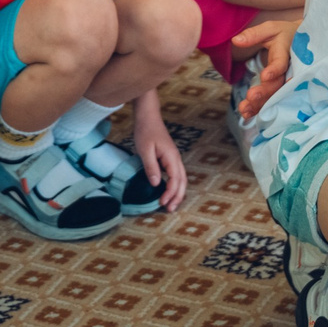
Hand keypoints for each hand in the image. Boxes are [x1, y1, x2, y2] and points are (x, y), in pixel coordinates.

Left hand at [131, 94, 188, 211]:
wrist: (148, 116)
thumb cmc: (146, 131)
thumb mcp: (145, 150)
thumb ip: (151, 167)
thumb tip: (155, 184)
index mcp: (171, 157)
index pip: (175, 179)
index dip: (170, 193)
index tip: (162, 203)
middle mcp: (176, 159)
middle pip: (182, 181)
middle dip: (177, 197)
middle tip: (170, 210)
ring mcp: (174, 158)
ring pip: (181, 179)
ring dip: (177, 192)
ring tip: (170, 204)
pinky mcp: (169, 158)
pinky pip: (176, 175)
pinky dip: (174, 185)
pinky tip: (167, 191)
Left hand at [230, 18, 295, 121]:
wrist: (303, 42)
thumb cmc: (284, 35)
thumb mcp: (270, 29)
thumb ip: (254, 35)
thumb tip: (236, 40)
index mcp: (286, 53)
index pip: (282, 62)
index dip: (274, 70)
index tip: (264, 76)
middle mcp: (290, 70)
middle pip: (278, 84)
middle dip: (265, 92)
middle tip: (250, 97)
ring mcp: (287, 81)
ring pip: (276, 95)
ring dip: (260, 104)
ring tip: (244, 110)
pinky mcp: (283, 88)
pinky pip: (274, 100)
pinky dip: (260, 108)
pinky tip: (246, 114)